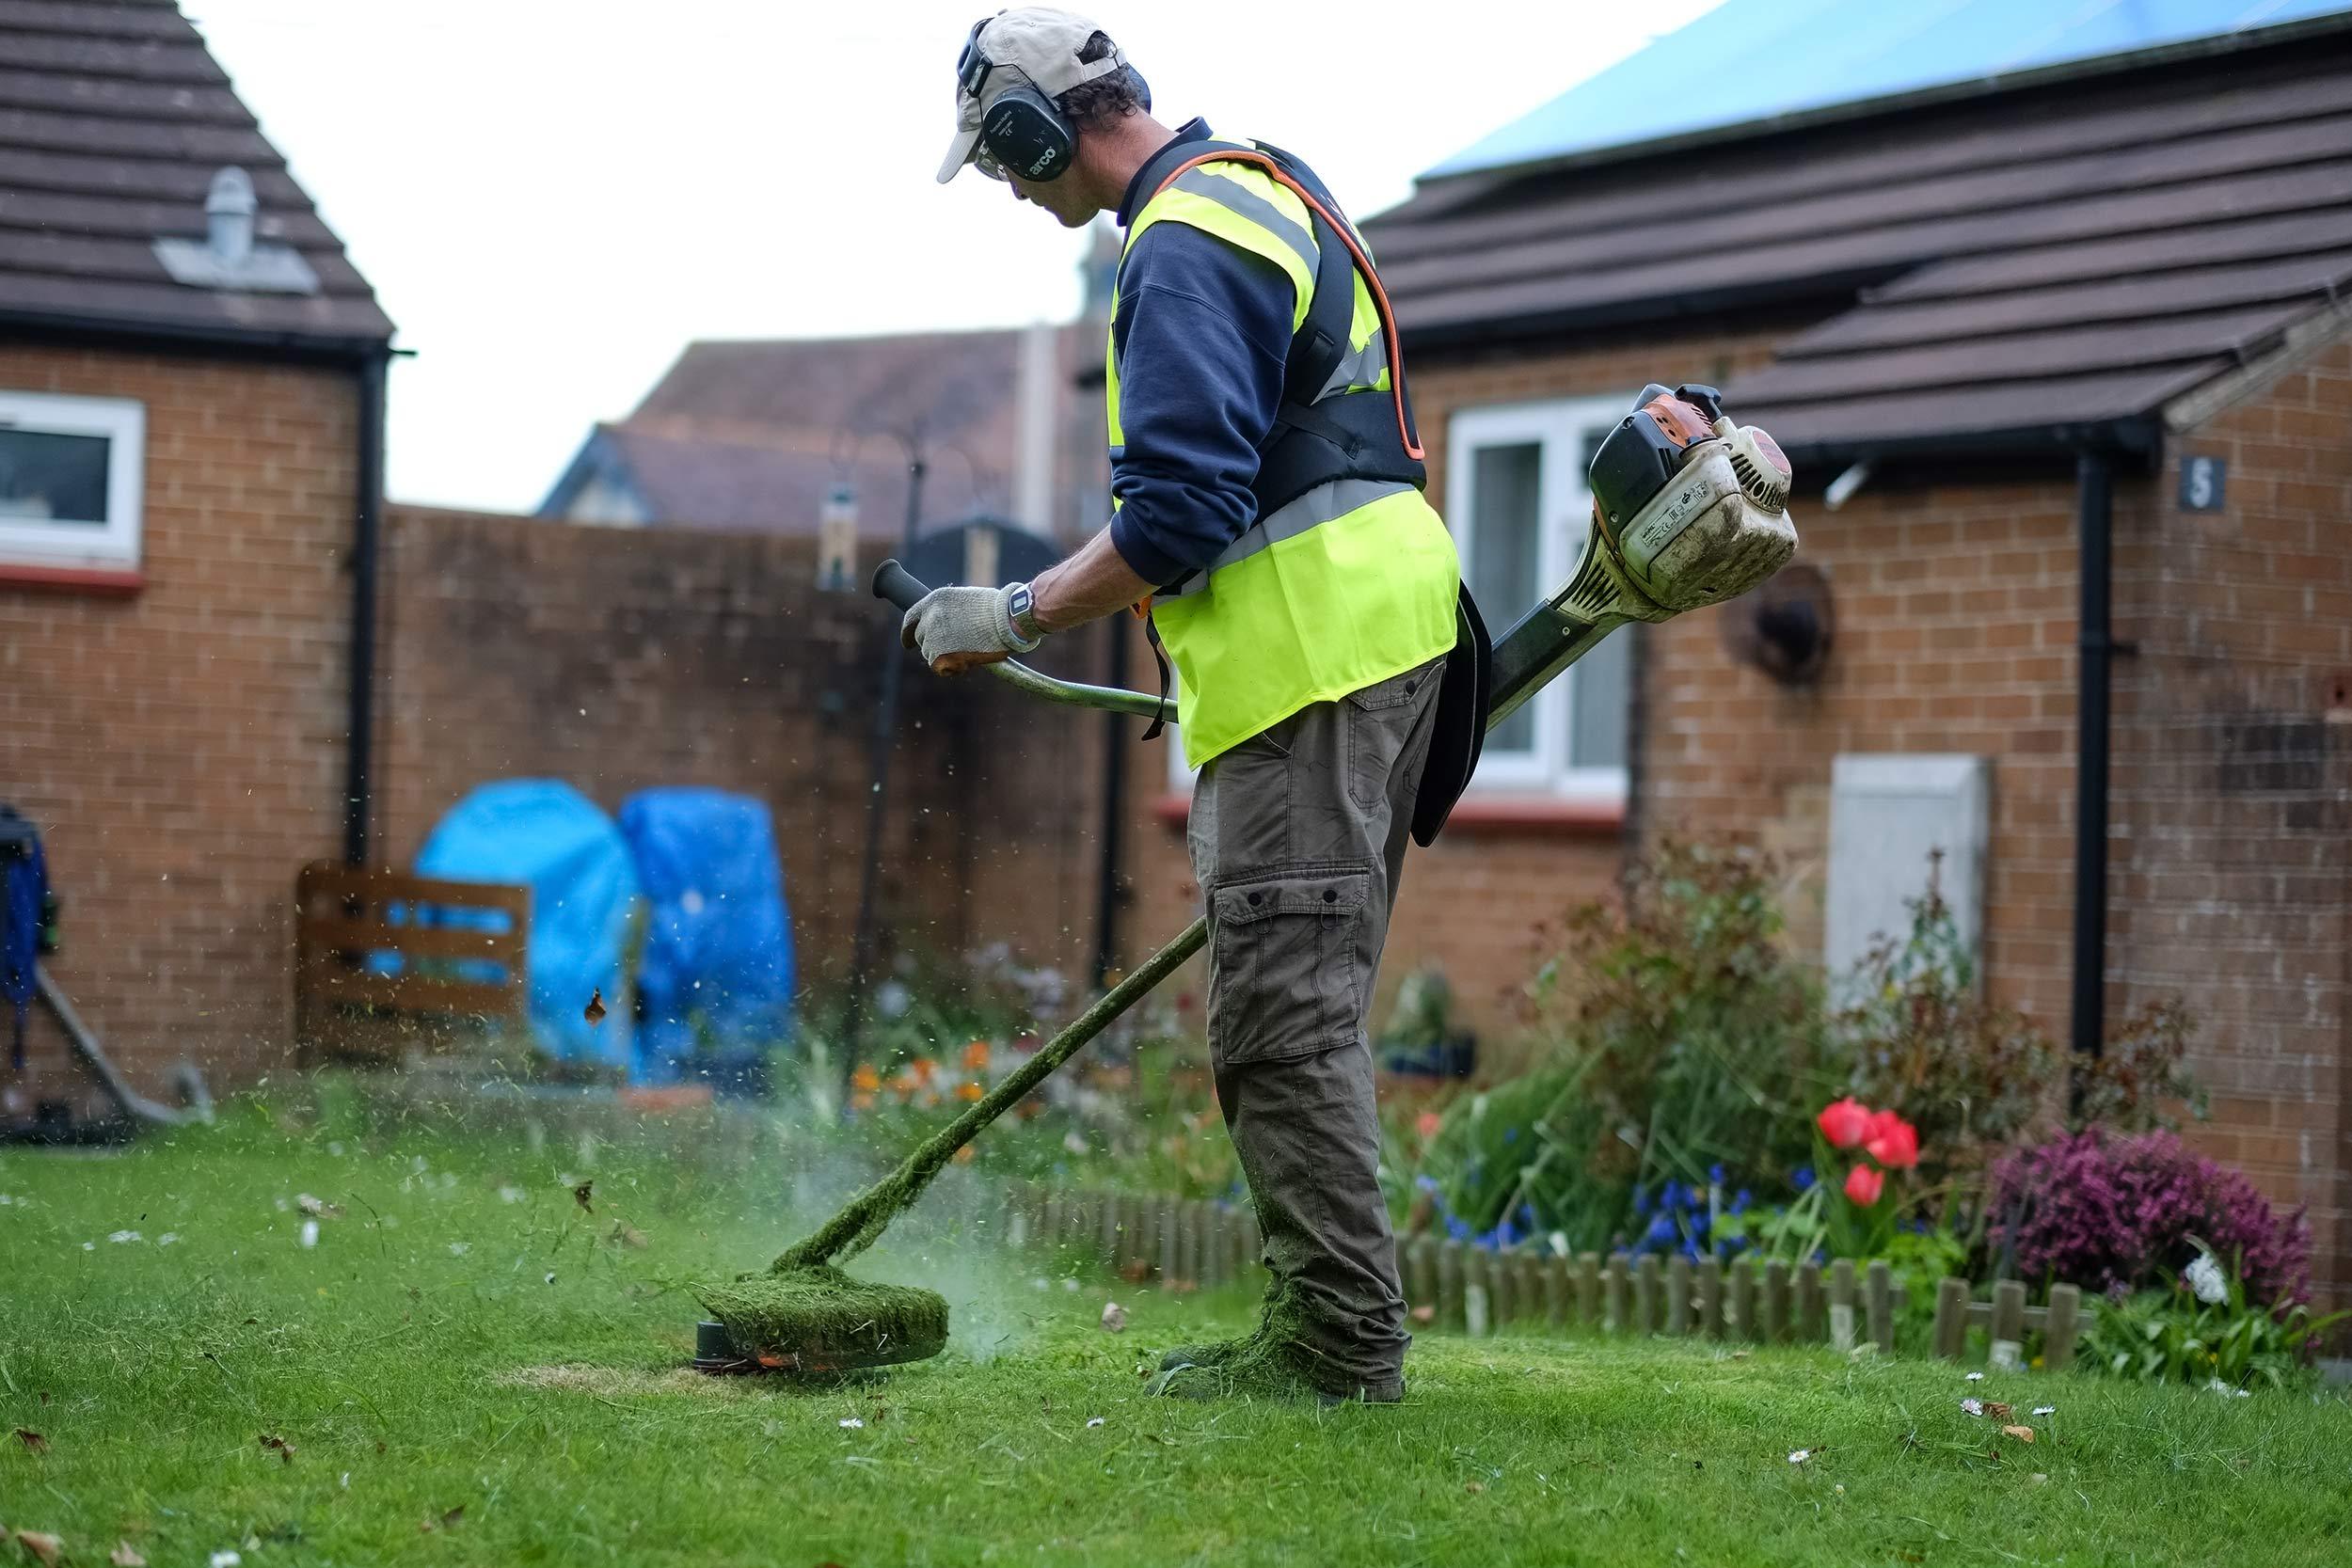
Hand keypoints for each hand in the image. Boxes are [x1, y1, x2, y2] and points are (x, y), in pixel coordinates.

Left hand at [899, 583, 1038, 674]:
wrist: (1008, 620)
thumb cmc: (997, 610)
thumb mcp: (967, 600)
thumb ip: (951, 610)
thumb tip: (946, 626)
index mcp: (935, 599)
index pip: (911, 618)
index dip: (907, 632)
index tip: (907, 643)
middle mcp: (930, 616)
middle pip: (921, 639)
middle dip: (933, 646)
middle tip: (952, 651)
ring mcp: (934, 636)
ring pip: (930, 654)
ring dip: (946, 657)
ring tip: (970, 651)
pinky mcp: (940, 654)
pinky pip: (939, 668)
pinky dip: (952, 669)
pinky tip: (968, 662)